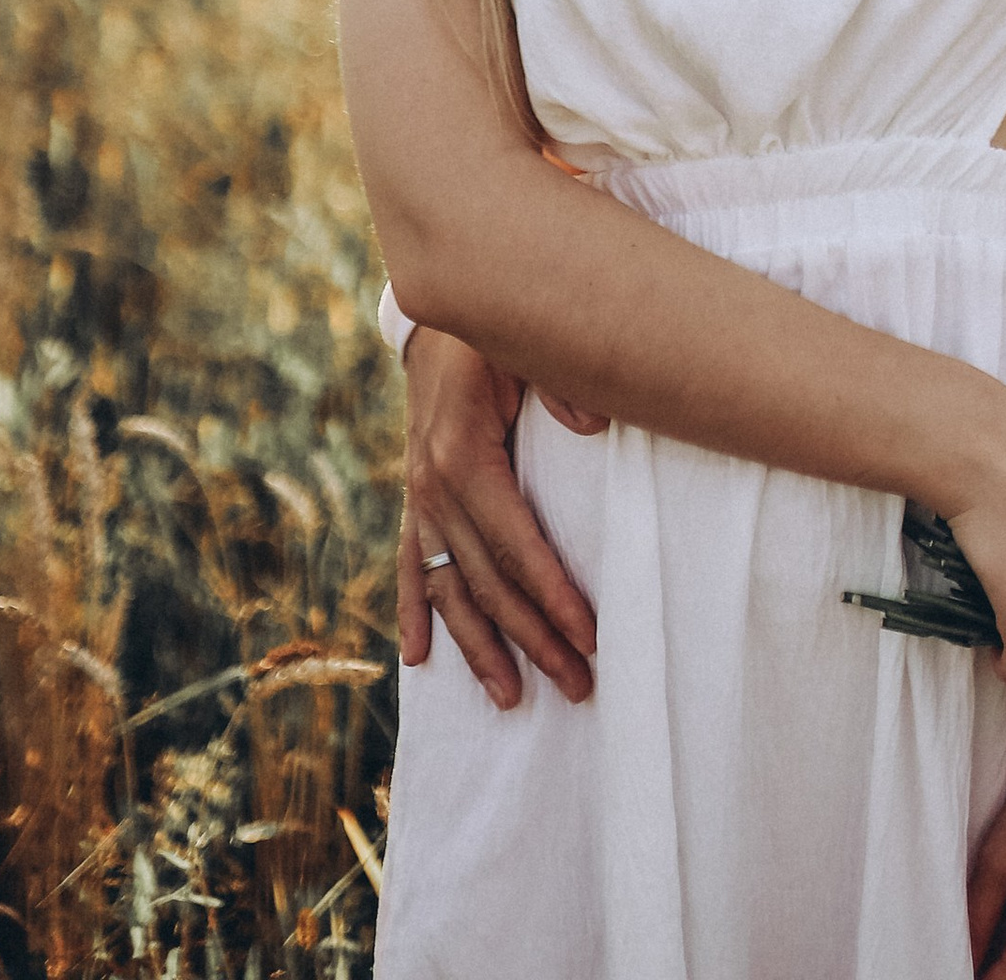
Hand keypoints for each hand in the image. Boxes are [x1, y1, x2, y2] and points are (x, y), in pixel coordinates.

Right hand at [399, 324, 601, 711]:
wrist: (441, 307)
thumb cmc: (495, 331)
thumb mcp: (526, 345)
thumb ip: (561, 384)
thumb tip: (593, 427)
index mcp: (464, 455)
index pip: (516, 545)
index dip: (553, 595)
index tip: (589, 637)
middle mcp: (434, 487)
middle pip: (488, 582)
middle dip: (533, 638)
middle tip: (577, 685)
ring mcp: (420, 497)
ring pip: (451, 589)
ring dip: (480, 647)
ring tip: (511, 699)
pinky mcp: (416, 497)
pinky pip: (412, 566)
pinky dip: (415, 611)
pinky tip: (416, 659)